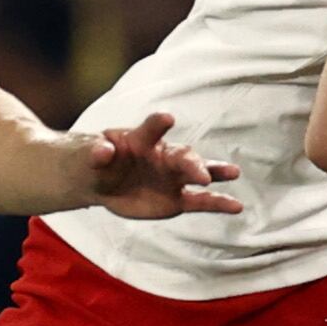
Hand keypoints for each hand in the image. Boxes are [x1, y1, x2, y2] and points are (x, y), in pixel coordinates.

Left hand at [83, 112, 241, 219]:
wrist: (101, 182)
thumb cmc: (96, 159)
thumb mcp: (90, 155)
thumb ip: (97, 152)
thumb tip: (102, 150)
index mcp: (142, 139)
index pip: (151, 129)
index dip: (158, 124)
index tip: (167, 119)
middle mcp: (163, 156)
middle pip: (182, 156)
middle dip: (193, 164)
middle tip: (202, 175)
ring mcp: (173, 177)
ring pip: (199, 174)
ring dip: (215, 174)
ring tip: (234, 173)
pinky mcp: (176, 199)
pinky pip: (200, 201)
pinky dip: (218, 203)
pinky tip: (237, 206)